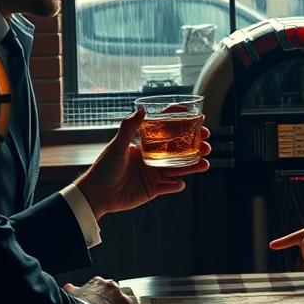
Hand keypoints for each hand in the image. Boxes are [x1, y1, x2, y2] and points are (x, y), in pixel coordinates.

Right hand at [63, 276, 148, 303]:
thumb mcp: (71, 295)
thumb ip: (71, 290)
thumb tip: (68, 287)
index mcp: (98, 282)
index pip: (105, 285)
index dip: (106, 293)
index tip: (104, 299)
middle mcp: (112, 287)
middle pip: (120, 289)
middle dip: (119, 297)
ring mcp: (122, 298)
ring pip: (132, 297)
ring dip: (131, 303)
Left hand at [73, 108, 210, 219]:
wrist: (97, 195)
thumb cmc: (104, 167)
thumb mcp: (117, 145)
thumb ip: (128, 127)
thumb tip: (141, 109)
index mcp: (146, 145)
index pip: (168, 131)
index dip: (183, 124)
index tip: (198, 118)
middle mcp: (152, 158)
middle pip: (179, 150)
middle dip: (195, 147)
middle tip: (207, 144)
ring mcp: (154, 174)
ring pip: (179, 169)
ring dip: (193, 166)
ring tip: (205, 163)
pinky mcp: (153, 190)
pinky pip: (170, 187)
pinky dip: (176, 185)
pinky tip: (181, 183)